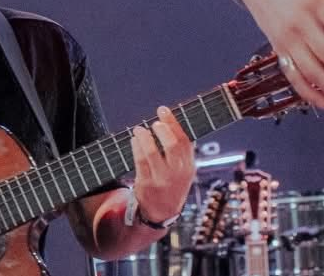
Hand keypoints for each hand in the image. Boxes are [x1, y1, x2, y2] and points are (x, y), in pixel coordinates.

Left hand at [130, 106, 195, 225]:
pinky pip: (140, 162)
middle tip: (155, 122)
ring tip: (139, 129)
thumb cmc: (172, 185)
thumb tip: (170, 123)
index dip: (173, 123)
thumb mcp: (184, 171)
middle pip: (172, 146)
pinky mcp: (146, 185)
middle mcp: (177, 173)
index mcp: (189, 167)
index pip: (184, 141)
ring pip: (152, 153)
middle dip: (163, 130)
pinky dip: (136, 147)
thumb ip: (181, 152)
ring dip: (145, 137)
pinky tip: (134, 141)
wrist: (161, 214)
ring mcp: (161, 180)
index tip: (163, 110)